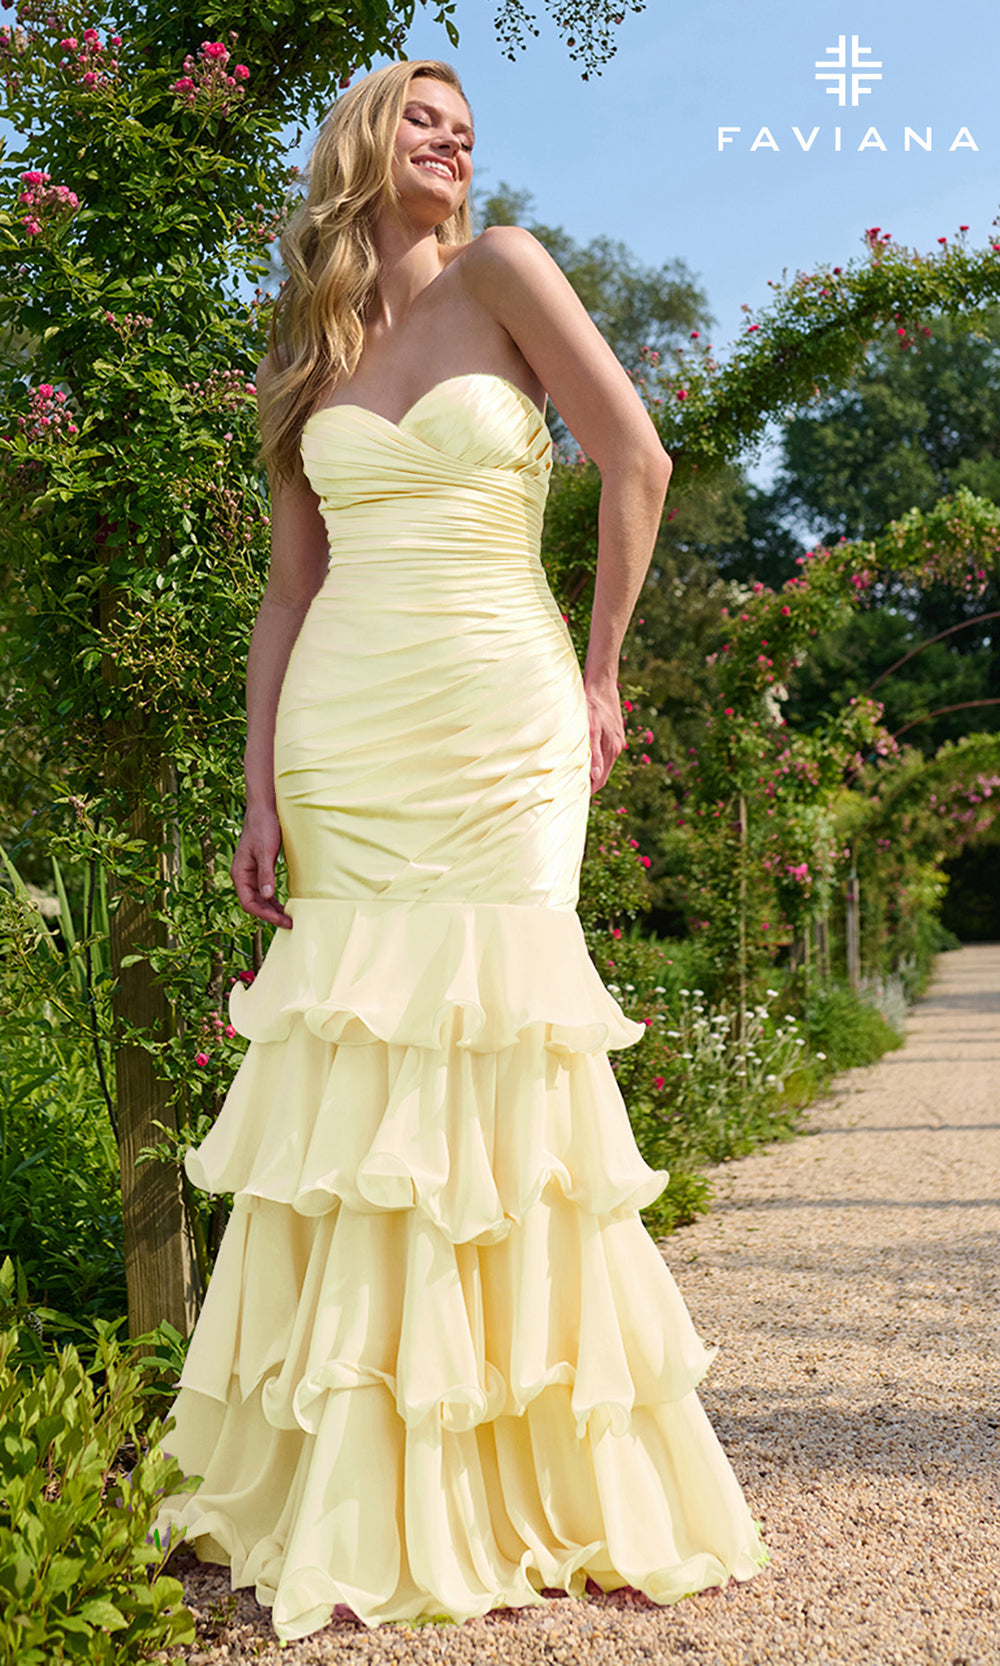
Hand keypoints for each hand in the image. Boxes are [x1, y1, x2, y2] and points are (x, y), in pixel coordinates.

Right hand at [230, 805, 292, 928]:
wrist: (264, 811)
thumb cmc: (263, 827)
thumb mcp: (266, 851)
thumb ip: (265, 873)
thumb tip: (267, 896)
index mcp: (239, 873)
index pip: (249, 903)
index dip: (265, 914)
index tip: (282, 920)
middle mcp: (243, 876)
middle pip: (254, 904)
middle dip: (270, 915)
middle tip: (289, 923)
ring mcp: (250, 874)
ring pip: (260, 899)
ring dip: (272, 910)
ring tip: (288, 918)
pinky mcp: (259, 870)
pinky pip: (264, 891)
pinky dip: (273, 900)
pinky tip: (284, 905)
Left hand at [585, 672, 625, 794]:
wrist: (601, 684)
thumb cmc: (592, 705)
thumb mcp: (590, 729)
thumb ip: (593, 753)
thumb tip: (595, 776)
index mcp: (612, 749)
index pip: (600, 779)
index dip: (589, 790)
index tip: (575, 799)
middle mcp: (616, 747)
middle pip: (602, 774)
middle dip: (590, 784)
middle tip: (572, 794)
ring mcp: (616, 740)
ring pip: (603, 764)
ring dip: (591, 772)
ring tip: (575, 781)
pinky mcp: (613, 733)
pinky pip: (604, 753)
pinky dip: (595, 760)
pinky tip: (584, 761)